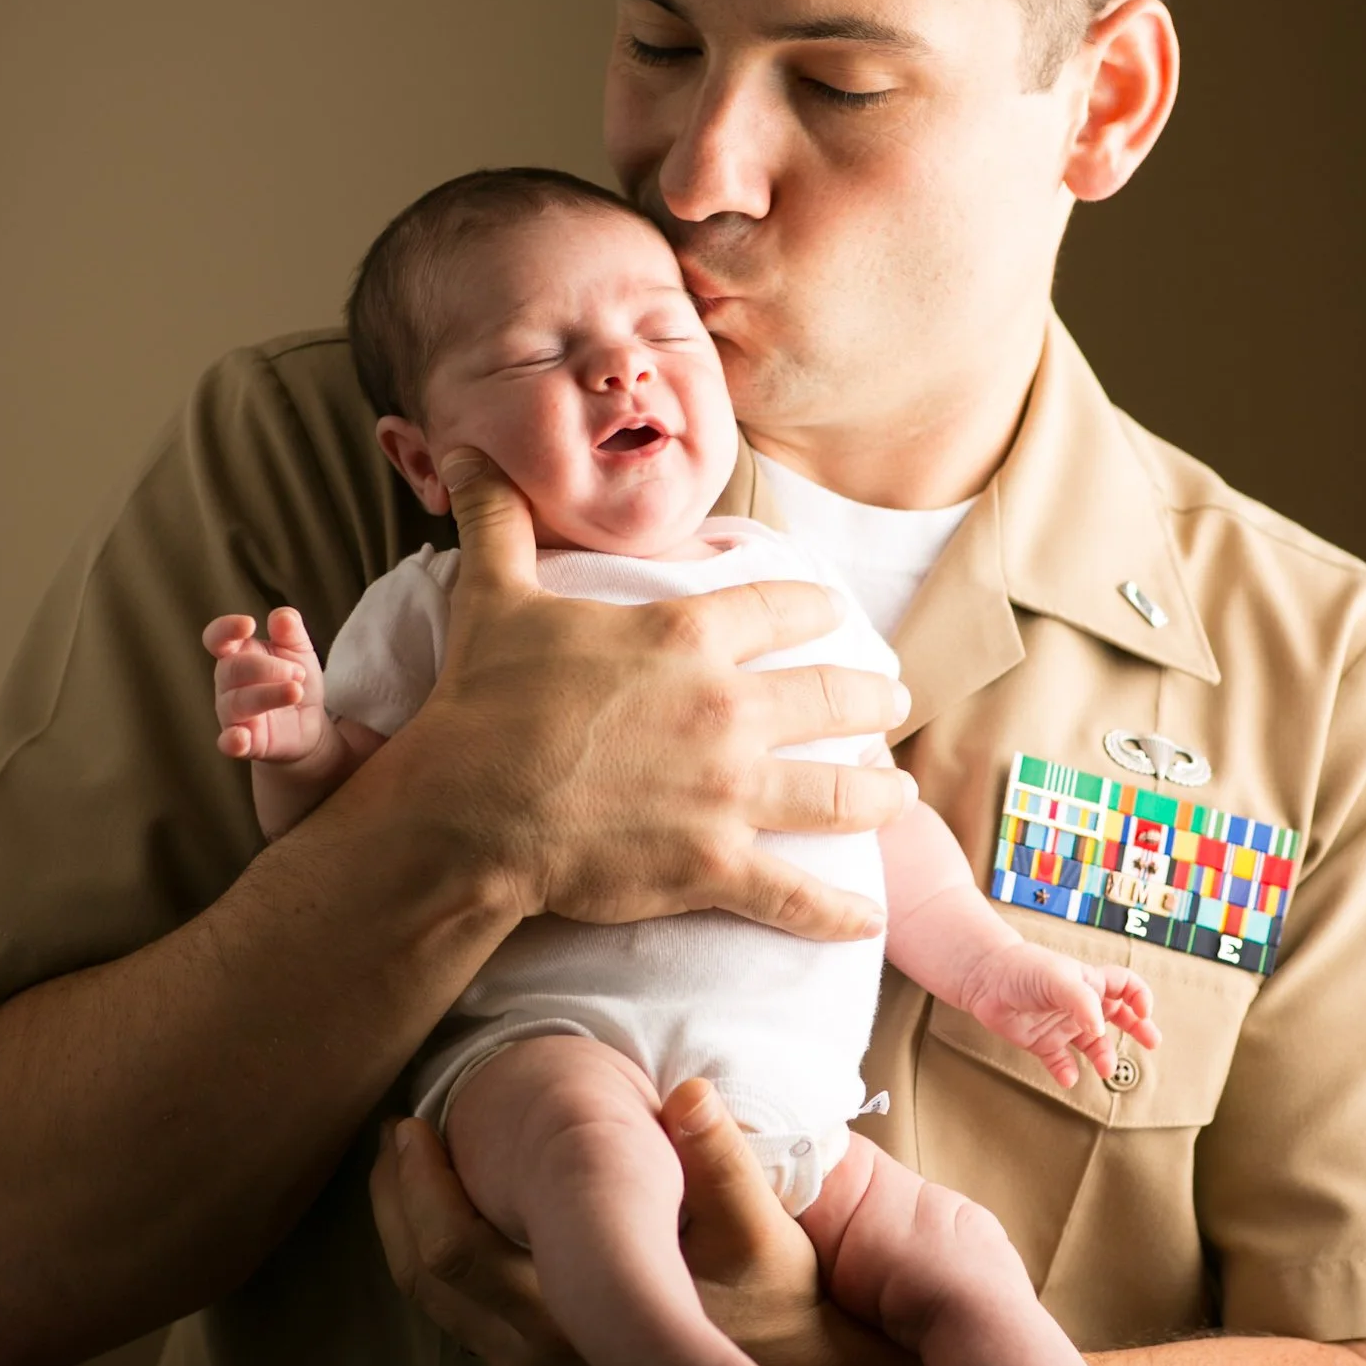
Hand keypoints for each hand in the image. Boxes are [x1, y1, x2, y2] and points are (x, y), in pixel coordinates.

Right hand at [205, 607, 330, 762]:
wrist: (308, 724)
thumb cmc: (294, 680)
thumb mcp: (300, 651)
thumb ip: (291, 632)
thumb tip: (281, 616)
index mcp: (237, 654)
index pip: (217, 638)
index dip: (226, 629)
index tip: (249, 624)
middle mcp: (228, 683)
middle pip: (232, 669)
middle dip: (268, 667)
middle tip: (298, 673)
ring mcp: (232, 715)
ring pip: (237, 702)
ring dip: (269, 695)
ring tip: (296, 691)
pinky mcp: (244, 742)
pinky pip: (229, 743)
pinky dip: (232, 741)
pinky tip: (242, 737)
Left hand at [369, 1079, 888, 1365]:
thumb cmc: (777, 1304)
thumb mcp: (762, 1231)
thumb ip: (720, 1161)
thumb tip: (690, 1093)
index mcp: (573, 1322)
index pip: (453, 1252)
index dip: (419, 1184)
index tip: (412, 1123)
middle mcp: (540, 1356)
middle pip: (425, 1279)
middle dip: (398, 1201)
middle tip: (396, 1133)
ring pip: (438, 1304)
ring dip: (412, 1230)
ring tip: (410, 1164)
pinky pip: (464, 1314)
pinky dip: (443, 1259)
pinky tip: (455, 1211)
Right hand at [403, 451, 915, 940]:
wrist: (467, 810)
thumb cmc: (482, 700)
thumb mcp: (494, 593)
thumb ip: (498, 519)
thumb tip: (466, 446)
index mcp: (687, 636)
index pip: (781, 607)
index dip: (815, 607)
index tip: (835, 612)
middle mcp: (726, 709)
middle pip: (830, 697)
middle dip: (870, 698)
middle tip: (893, 700)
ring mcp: (728, 792)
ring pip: (836, 793)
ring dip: (877, 794)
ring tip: (900, 794)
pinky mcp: (714, 864)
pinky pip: (796, 895)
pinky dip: (838, 912)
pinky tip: (868, 919)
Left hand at [961, 944, 1160, 1089]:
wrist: (983, 979)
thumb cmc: (1022, 969)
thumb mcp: (1058, 978)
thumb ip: (1083, 1001)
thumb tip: (1100, 1030)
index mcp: (1089, 982)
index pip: (1126, 985)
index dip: (1139, 996)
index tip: (1143, 1011)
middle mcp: (1080, 1004)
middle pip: (1119, 1016)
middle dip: (1138, 1028)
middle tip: (1152, 1041)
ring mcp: (1062, 1024)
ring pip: (1093, 1044)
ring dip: (1103, 1057)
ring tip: (1104, 1069)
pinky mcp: (1042, 1042)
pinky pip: (1061, 1062)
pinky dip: (1067, 1072)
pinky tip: (1069, 1078)